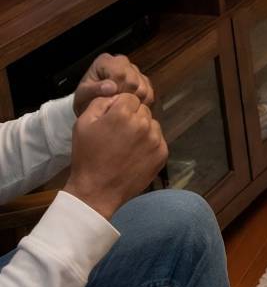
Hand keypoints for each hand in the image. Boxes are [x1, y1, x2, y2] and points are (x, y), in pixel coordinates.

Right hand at [62, 94, 167, 221]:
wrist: (97, 190)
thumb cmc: (87, 156)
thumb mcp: (82, 123)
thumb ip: (101, 102)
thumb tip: (116, 96)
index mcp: (123, 114)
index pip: (130, 98)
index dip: (119, 107)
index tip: (111, 121)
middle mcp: (143, 123)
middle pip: (142, 110)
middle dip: (132, 117)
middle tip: (118, 134)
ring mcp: (155, 139)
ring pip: (152, 124)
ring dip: (142, 130)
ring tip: (126, 146)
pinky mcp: (162, 153)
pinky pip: (158, 140)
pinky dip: (149, 144)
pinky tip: (134, 154)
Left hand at [73, 53, 153, 115]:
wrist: (91, 108)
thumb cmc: (84, 100)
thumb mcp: (82, 95)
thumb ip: (94, 89)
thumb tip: (111, 86)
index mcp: (105, 61)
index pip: (120, 73)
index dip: (117, 88)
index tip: (110, 99)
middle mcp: (121, 62)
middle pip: (134, 80)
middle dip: (125, 96)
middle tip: (115, 104)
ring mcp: (134, 71)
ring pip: (144, 88)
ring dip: (133, 101)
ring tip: (121, 107)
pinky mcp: (143, 81)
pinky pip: (149, 93)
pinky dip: (141, 103)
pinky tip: (129, 106)